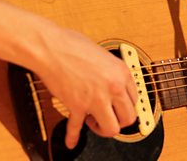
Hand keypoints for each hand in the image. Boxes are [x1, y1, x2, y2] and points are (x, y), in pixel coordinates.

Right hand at [34, 26, 138, 148]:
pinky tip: (72, 141)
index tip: (117, 106)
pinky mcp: (77, 106)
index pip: (135, 99)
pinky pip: (77, 128)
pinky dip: (73, 136)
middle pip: (128, 117)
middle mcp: (114, 87)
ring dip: (104, 129)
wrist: (50, 47)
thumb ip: (111, 72)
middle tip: (108, 116)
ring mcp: (96, 98)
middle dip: (119, 120)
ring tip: (94, 122)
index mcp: (122, 72)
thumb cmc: (72, 44)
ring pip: (112, 128)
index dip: (124, 105)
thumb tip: (114, 83)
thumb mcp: (103, 54)